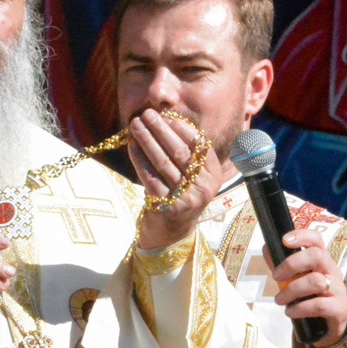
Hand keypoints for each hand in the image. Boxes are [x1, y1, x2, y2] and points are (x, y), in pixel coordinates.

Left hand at [128, 109, 219, 249]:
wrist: (172, 233)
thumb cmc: (179, 196)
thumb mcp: (191, 176)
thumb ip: (185, 153)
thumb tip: (165, 120)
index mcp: (214, 175)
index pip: (199, 145)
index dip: (181, 128)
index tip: (165, 116)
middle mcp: (204, 187)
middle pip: (180, 151)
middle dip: (161, 130)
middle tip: (146, 114)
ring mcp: (187, 198)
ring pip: (164, 162)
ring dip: (147, 140)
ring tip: (135, 126)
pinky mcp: (168, 206)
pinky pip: (150, 177)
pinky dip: (140, 159)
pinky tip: (132, 146)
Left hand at [273, 229, 346, 344]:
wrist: (330, 326)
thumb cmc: (312, 298)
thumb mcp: (297, 280)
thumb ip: (283, 266)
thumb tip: (267, 248)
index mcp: (322, 261)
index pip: (316, 240)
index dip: (302, 236)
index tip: (284, 240)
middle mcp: (332, 271)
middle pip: (316, 256)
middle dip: (291, 264)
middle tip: (276, 276)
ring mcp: (338, 289)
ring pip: (316, 281)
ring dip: (291, 290)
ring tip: (279, 300)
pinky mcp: (339, 308)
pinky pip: (319, 305)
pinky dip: (300, 308)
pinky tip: (290, 312)